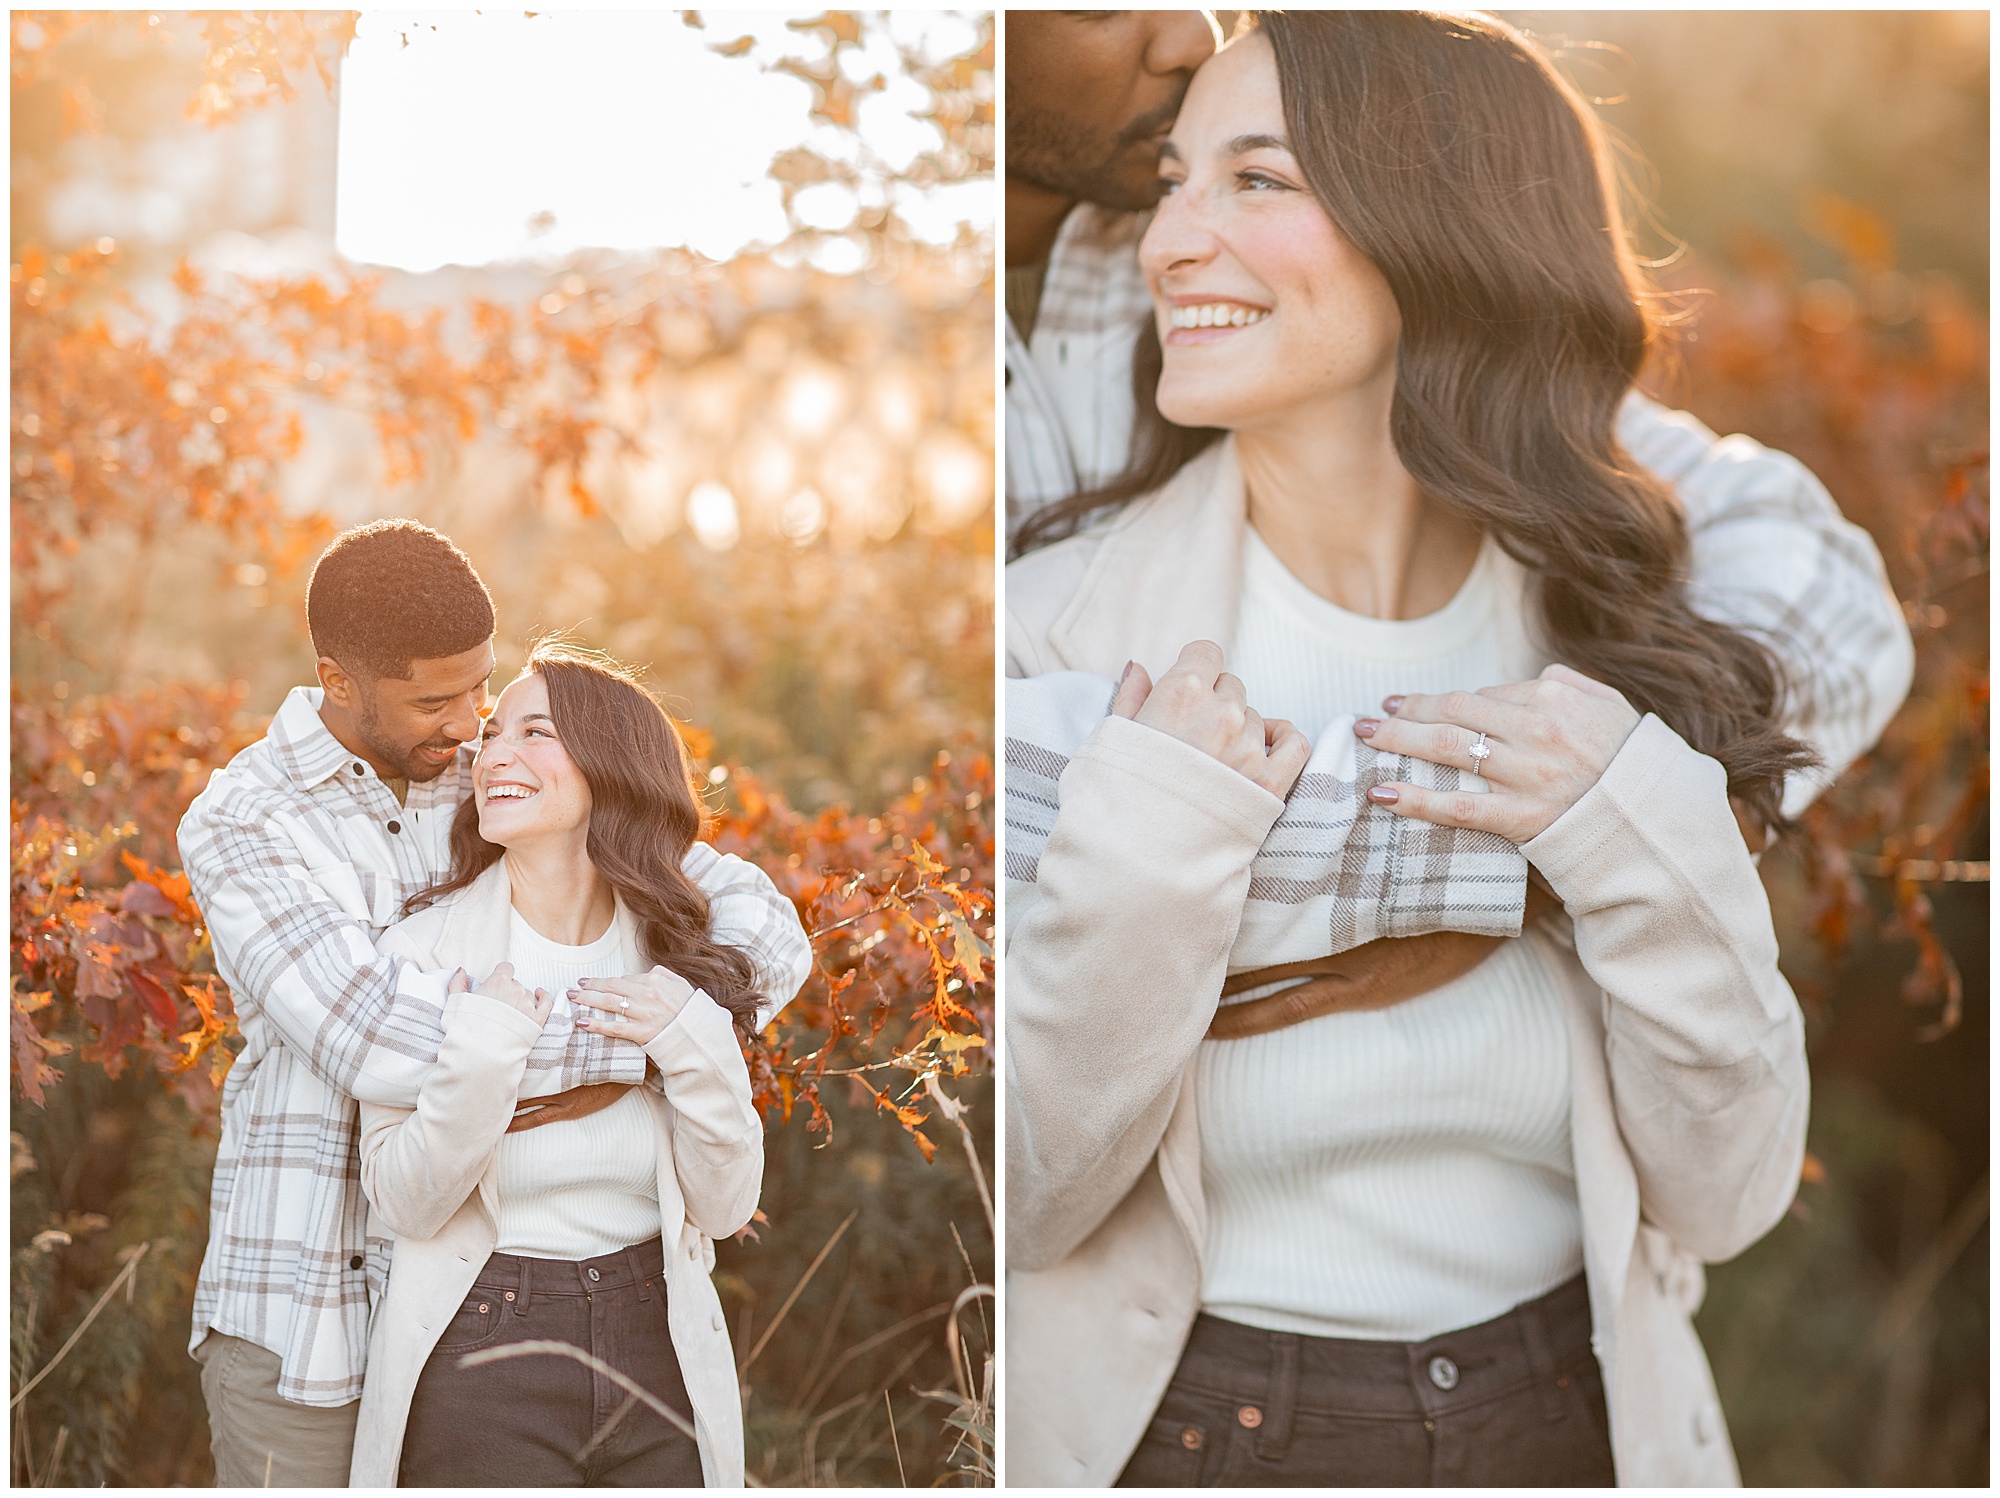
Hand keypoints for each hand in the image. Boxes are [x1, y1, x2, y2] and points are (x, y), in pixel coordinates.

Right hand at [454, 962, 552, 1024]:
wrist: (480, 1054)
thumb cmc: (466, 1029)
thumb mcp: (456, 1003)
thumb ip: (458, 983)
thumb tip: (461, 971)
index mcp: (498, 982)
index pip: (506, 968)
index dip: (501, 976)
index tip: (496, 985)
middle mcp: (516, 990)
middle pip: (515, 984)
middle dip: (507, 992)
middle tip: (496, 1007)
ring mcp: (528, 1005)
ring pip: (527, 995)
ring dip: (520, 1001)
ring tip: (507, 1016)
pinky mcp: (537, 1020)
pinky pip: (546, 1003)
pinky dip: (543, 998)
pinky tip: (539, 995)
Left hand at [570, 966, 695, 1045]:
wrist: (700, 1035)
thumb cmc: (690, 1011)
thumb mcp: (681, 985)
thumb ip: (663, 975)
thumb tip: (648, 972)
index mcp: (656, 980)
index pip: (625, 979)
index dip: (607, 981)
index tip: (593, 983)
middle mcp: (647, 994)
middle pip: (612, 987)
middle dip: (590, 986)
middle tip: (574, 987)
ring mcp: (643, 1013)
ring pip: (609, 1003)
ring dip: (587, 999)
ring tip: (572, 999)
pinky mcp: (641, 1032)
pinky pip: (614, 1027)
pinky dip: (596, 1024)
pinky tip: (582, 1022)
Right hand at [1111, 640, 1309, 798]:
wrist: (1139, 854)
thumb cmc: (1119, 795)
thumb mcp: (1113, 737)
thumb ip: (1131, 695)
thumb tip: (1138, 667)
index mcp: (1182, 693)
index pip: (1206, 653)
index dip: (1195, 669)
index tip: (1186, 689)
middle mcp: (1222, 714)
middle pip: (1231, 686)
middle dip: (1214, 703)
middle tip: (1190, 736)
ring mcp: (1250, 748)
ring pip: (1255, 718)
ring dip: (1238, 731)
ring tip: (1210, 762)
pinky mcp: (1270, 783)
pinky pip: (1294, 744)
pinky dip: (1283, 739)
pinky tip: (1266, 744)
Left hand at [1354, 663, 1640, 843]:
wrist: (1660, 824)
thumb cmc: (1633, 764)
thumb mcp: (1611, 708)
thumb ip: (1569, 685)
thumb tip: (1530, 679)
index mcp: (1554, 698)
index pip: (1481, 696)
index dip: (1439, 701)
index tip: (1410, 705)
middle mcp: (1535, 730)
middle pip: (1453, 713)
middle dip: (1405, 712)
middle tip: (1370, 718)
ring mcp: (1526, 774)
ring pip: (1446, 749)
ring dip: (1397, 740)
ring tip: (1363, 738)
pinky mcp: (1520, 817)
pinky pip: (1457, 806)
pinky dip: (1415, 799)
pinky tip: (1381, 793)